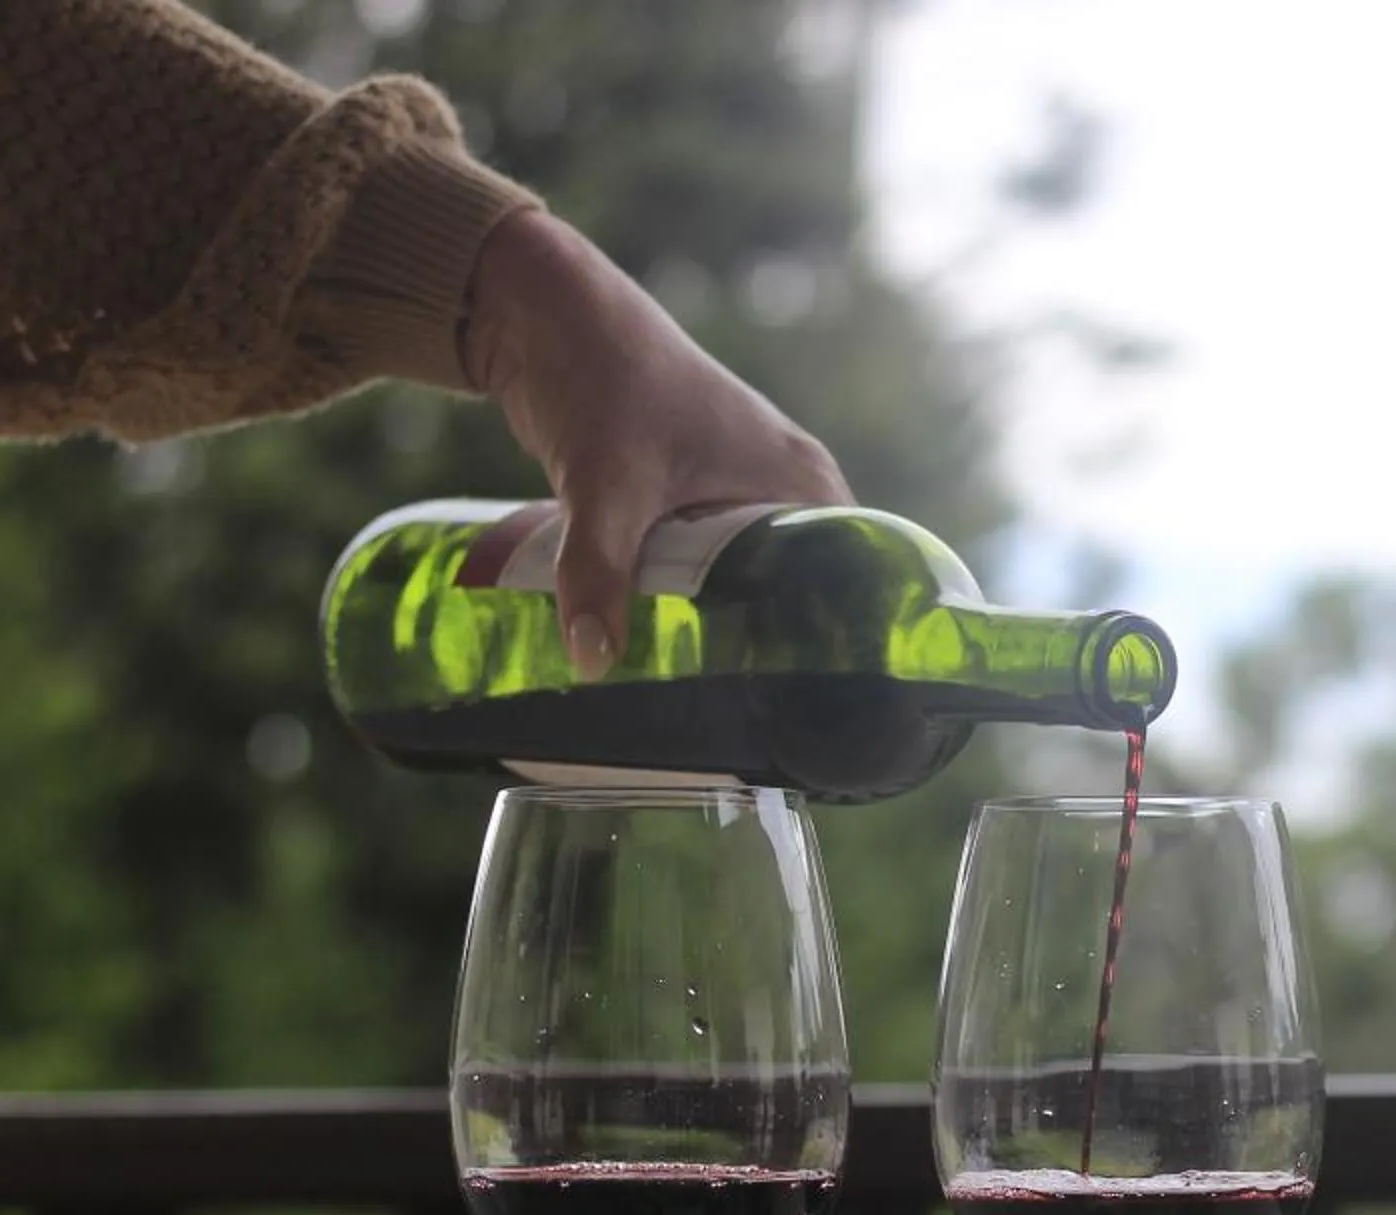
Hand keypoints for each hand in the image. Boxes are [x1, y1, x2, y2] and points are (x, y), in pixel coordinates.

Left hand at [461, 210, 850, 672]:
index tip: (822, 706)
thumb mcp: (606, 484)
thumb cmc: (602, 374)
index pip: (854, 580)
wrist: (540, 310)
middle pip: (801, 591)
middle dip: (779, 651)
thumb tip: (592, 662)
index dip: (842, 642)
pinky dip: (688, 602)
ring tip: (719, 703)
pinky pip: (704, 565)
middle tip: (759, 723)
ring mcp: (734, 488)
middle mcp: (781, 484)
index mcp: (800, 480)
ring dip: (727, 629)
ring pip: (747, 581)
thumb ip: (599, 573)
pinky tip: (668, 650)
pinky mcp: (685, 494)